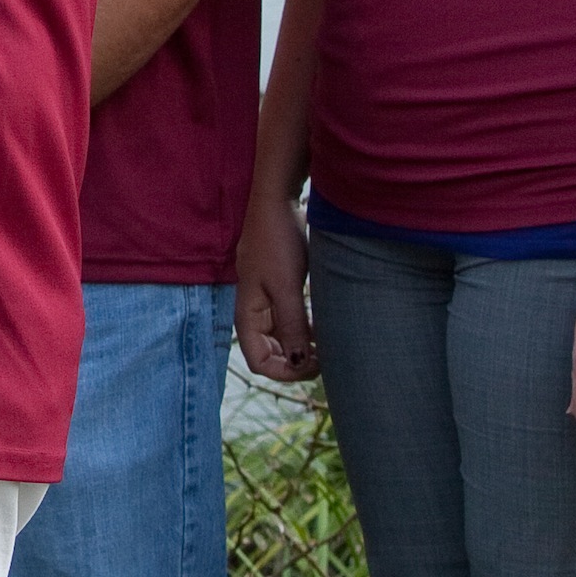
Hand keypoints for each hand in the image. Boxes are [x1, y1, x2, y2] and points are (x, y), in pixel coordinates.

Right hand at [235, 194, 317, 381]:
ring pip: (281, 339)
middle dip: (296, 363)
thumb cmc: (277, 243)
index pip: (259, 361)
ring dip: (301, 347)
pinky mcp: (278, 288)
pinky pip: (289, 321)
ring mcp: (265, 299)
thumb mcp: (286, 287)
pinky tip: (322, 327)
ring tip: (328, 345)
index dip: (286, 372)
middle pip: (269, 354)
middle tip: (327, 358)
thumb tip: (298, 364)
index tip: (316, 365)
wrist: (277, 203)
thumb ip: (292, 326)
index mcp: (247, 314)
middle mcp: (253, 311)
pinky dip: (305, 331)